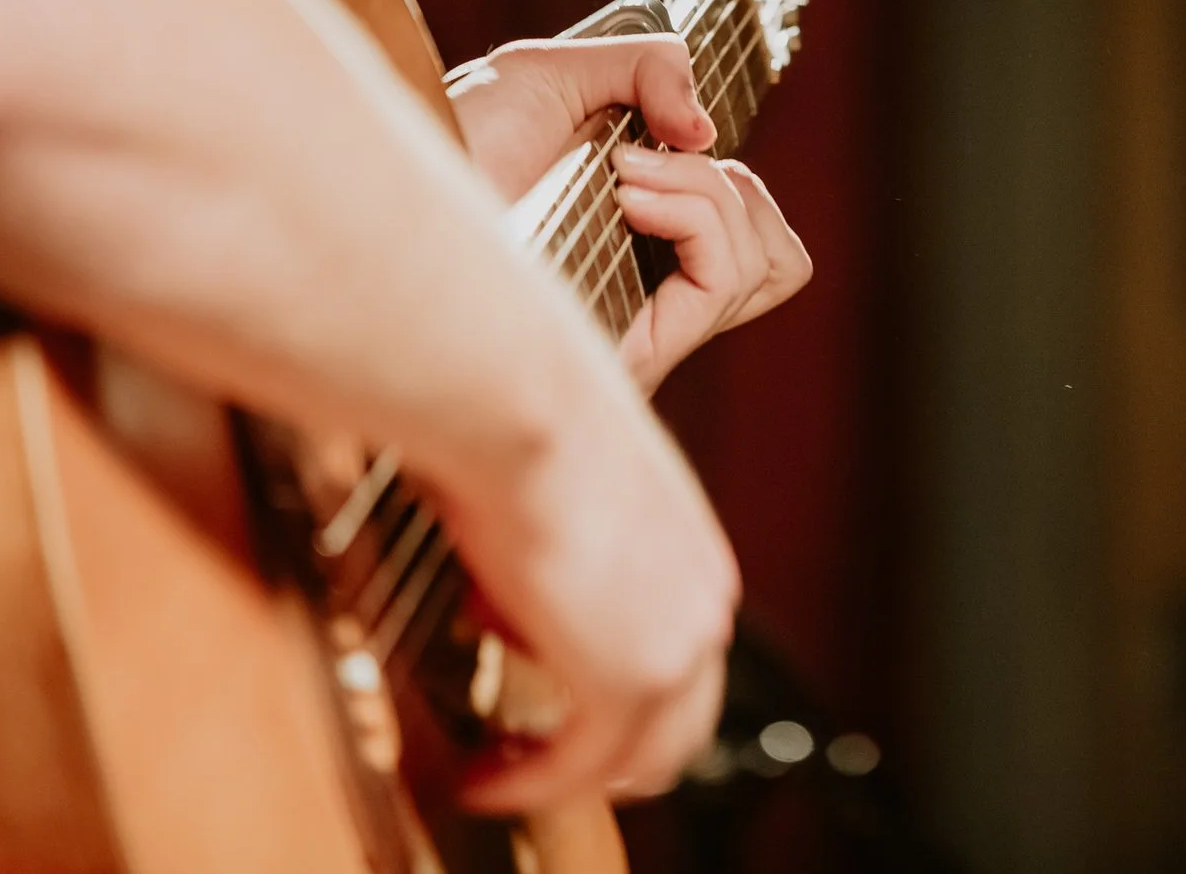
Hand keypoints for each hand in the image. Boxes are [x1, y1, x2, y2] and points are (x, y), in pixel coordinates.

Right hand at [439, 372, 739, 811]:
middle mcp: (705, 602)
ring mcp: (680, 646)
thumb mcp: (559, 488)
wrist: (524, 402)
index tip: (538, 694)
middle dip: (598, 745)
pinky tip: (481, 778)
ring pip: (639, 757)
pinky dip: (527, 783)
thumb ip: (553, 545)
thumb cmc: (526, 417)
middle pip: (675, 723)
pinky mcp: (632, 681)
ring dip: (564, 771)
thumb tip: (501, 573)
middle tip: (523, 747)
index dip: (603, 685)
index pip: (674, 658)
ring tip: (495, 768)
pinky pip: (580, 767)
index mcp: (692, 553)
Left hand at [447, 35, 810, 389]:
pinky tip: (628, 194)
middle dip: (737, 192)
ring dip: (709, 192)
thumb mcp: (554, 69)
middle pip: (778, 265)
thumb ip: (646, 67)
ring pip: (759, 266)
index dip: (739, 191)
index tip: (672, 144)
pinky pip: (719, 279)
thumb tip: (705, 129)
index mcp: (639, 244)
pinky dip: (695, 212)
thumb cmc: (445, 138)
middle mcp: (647, 294)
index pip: (757, 249)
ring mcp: (641, 326)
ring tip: (624, 174)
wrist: (387, 185)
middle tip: (652, 162)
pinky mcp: (627, 348)